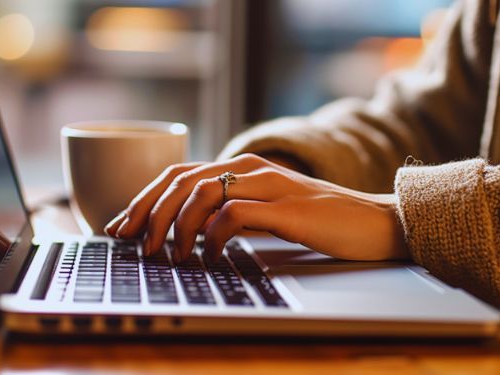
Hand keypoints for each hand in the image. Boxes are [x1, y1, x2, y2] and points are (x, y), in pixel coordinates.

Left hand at [105, 154, 407, 262]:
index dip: (145, 198)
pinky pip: (234, 215)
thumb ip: (235, 209)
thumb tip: (191, 232)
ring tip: (165, 254)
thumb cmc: (322, 220)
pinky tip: (208, 256)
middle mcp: (251, 167)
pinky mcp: (286, 207)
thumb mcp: (270, 210)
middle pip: (181, 179)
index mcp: (243, 166)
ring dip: (174, 224)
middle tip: (129, 240)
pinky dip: (211, 236)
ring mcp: (269, 184)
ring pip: (201, 192)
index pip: (180, 173)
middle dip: (147, 210)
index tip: (123, 226)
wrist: (376, 221)